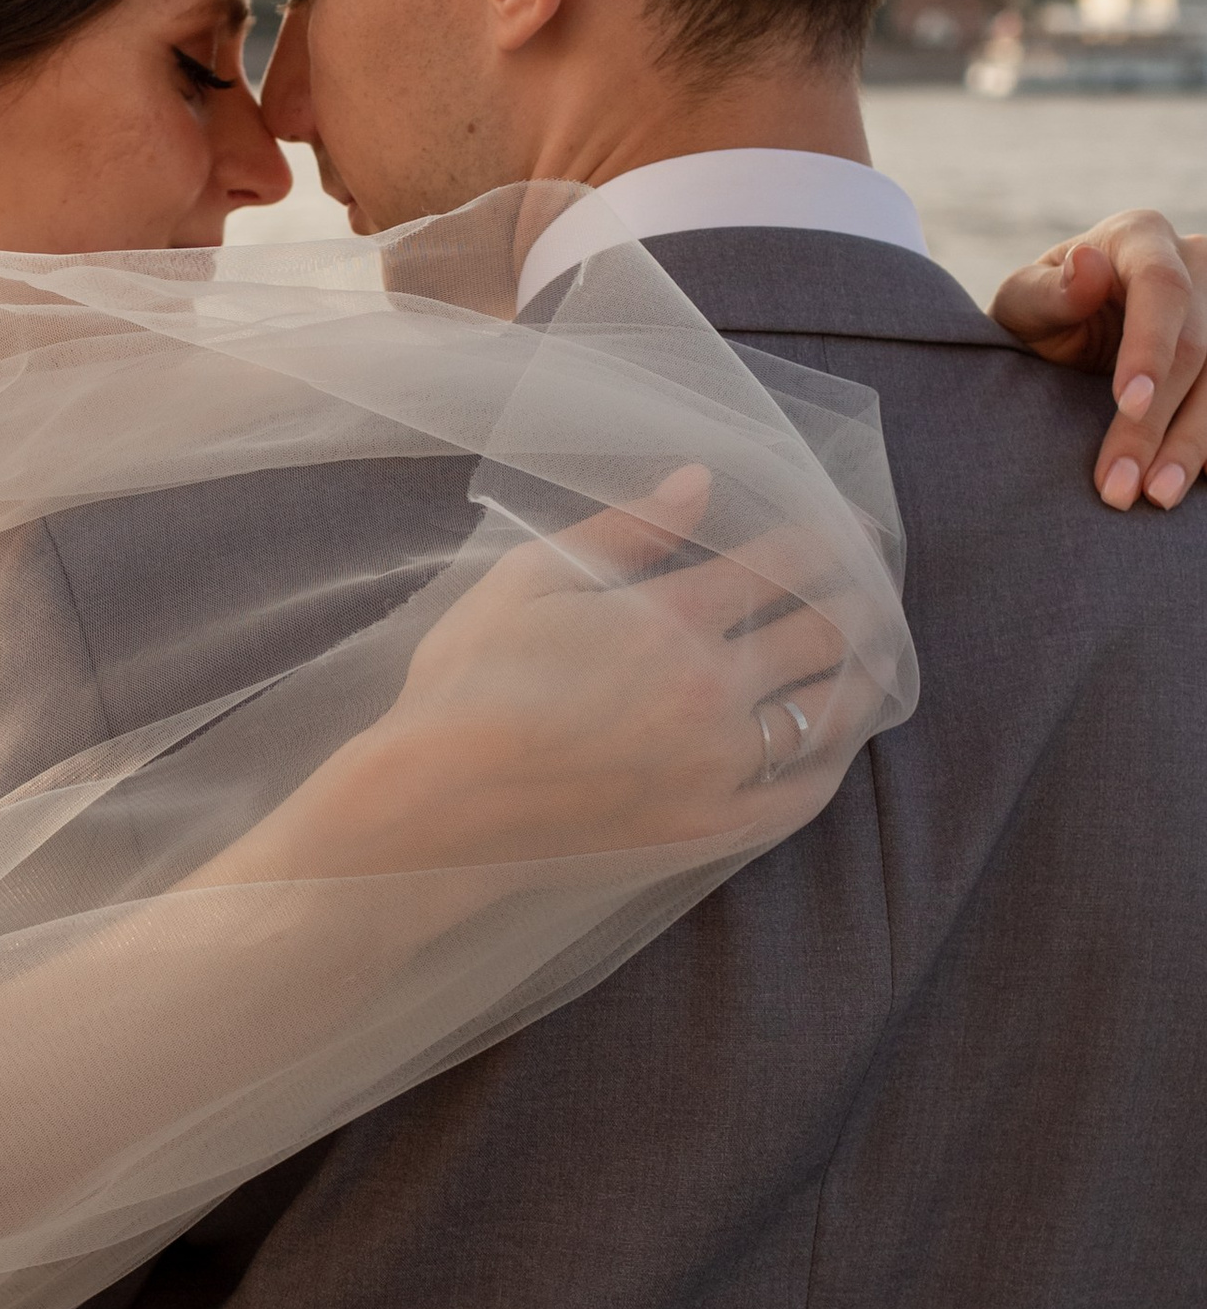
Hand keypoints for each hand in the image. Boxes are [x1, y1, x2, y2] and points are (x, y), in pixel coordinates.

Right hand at [232, 471, 889, 879]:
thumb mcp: (531, 580)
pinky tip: (837, 741)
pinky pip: (803, 794)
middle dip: (861, 602)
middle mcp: (714, 690)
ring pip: (828, 712)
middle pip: (824, 634)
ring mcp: (720, 766)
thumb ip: (625, 530)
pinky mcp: (711, 829)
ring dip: (863, 675)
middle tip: (874, 589)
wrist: (435, 807)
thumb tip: (700, 479)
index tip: (854, 530)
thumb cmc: (468, 684)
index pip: (785, 565)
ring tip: (872, 656)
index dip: (833, 540)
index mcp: (673, 618)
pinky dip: (833, 759)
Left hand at [989, 210, 1206, 510]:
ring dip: (1191, 446)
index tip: (1127, 403)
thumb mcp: (1025, 299)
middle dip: (1157, 425)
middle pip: (1196, 349)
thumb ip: (1049, 290)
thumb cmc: (1043, 310)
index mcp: (1141, 238)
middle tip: (1120, 487)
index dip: (1151, 348)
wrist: (1072, 327)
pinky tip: (1193, 480)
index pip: (1161, 289)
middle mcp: (1197, 265)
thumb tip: (1087, 266)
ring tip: (1156, 496)